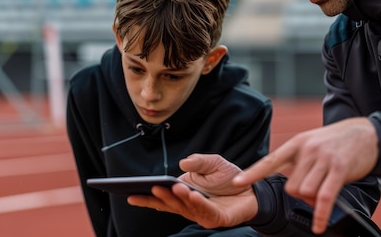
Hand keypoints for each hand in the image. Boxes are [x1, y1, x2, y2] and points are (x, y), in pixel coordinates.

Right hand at [128, 154, 257, 228]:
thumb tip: (183, 162)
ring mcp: (201, 214)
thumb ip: (199, 161)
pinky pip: (205, 211)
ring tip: (171, 188)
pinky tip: (191, 194)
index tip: (128, 192)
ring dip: (177, 198)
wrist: (252, 188)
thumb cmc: (229, 176)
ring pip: (185, 207)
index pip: (161, 196)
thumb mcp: (213, 162)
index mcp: (183, 192)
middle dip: (157, 197)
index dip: (146, 196)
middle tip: (147, 189)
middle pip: (169, 203)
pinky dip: (197, 203)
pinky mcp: (216, 218)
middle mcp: (189, 205)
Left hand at [233, 117, 377, 233]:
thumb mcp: (312, 143)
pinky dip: (320, 215)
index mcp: (297, 143)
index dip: (253, 173)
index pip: (270, 160)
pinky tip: (319, 227)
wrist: (367, 134)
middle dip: (300, 196)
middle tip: (314, 192)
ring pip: (305, 192)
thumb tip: (292, 188)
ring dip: (313, 200)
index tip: (235, 184)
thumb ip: (299, 162)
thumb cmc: (337, 142)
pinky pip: (324, 198)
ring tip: (325, 192)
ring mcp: (324, 159)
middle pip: (291, 186)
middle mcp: (308, 149)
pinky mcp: (339, 169)